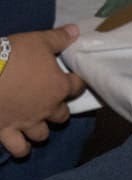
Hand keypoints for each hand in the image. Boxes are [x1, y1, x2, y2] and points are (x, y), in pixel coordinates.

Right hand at [0, 26, 86, 157]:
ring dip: (40, 129)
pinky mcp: (6, 131)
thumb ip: (59, 38)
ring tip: (33, 122)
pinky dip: (20, 148)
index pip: (78, 87)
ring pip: (42, 134)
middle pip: (61, 115)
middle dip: (57, 110)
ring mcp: (27, 122)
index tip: (71, 79)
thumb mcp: (37, 40)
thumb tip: (76, 31)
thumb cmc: (12, 55)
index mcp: (59, 87)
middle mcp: (47, 108)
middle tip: (48, 102)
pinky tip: (20, 144)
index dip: (76, 82)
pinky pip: (19, 148)